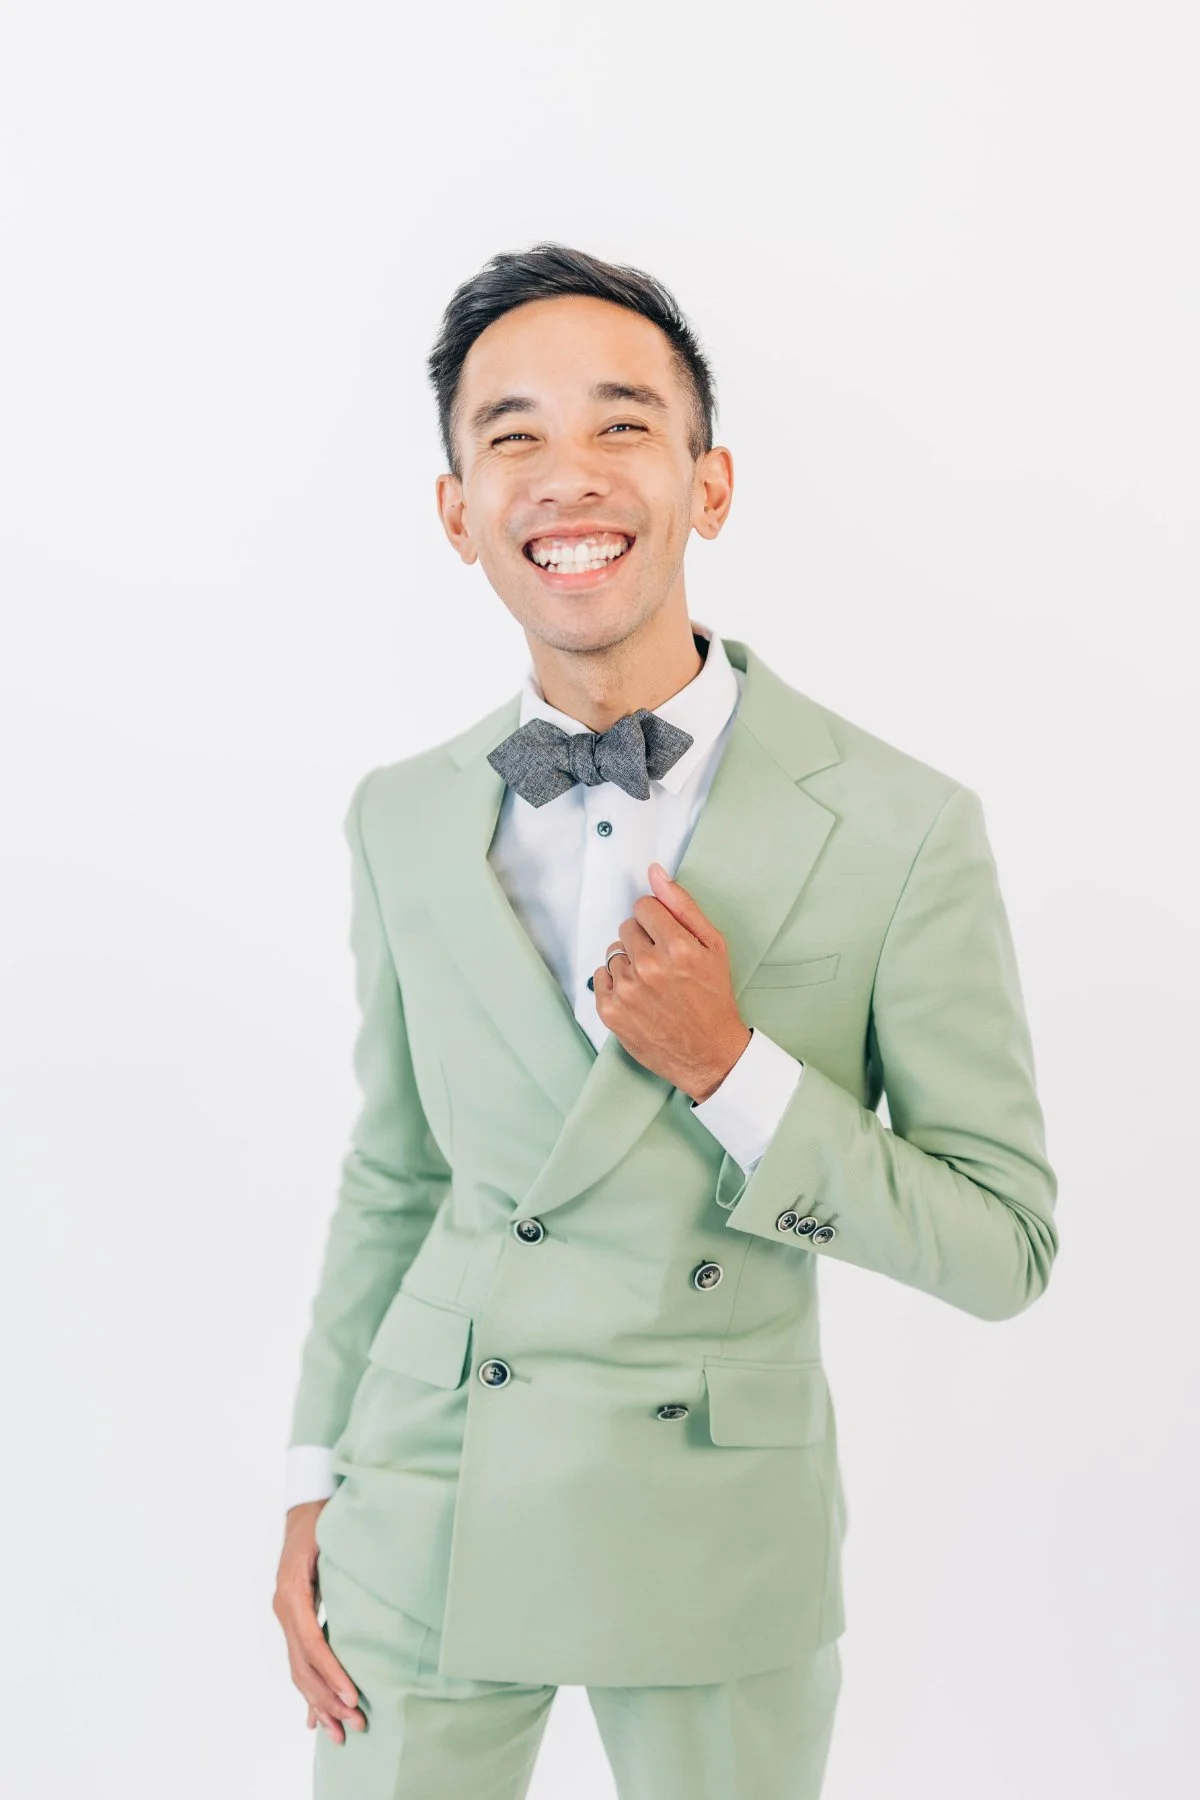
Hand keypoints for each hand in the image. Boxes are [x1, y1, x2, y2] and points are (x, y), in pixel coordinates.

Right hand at [273, 1500, 365, 1743]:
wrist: (305, 1505)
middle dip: (328, 1698)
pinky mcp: (293, 1619)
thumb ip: (344, 1568)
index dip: (330, 1671)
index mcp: (292, 1593)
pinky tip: (315, 1717)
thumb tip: (376, 1589)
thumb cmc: (324, 1518)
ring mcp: (285, 1616)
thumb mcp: (332, 1540)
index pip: (310, 1643)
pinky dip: (308, 1689)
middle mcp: (284, 1609)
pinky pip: (298, 1661)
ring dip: (319, 1702)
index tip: (351, 1695)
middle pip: (302, 1666)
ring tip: (340, 1731)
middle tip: (354, 1724)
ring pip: (299, 1670)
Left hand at [593, 862, 751, 1102]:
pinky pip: (600, 977)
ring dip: (629, 963)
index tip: (668, 940)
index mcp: (677, 947)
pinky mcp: (610, 1011)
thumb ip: (683, 906)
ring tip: (652, 985)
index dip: (657, 922)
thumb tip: (655, 871)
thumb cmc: (714, 998)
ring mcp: (627, 990)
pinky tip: (638, 997)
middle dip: (643, 941)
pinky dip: (616, 984)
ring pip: (613, 953)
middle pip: (626, 927)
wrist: (709, 1054)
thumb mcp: (713, 947)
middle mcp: (649, 967)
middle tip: (663, 966)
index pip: (644, 907)